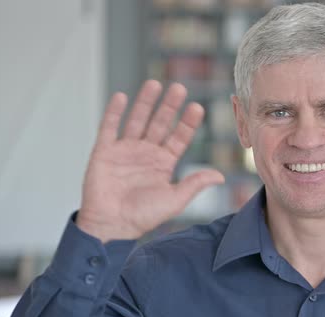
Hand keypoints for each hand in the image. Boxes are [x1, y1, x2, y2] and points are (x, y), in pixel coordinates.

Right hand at [77, 80, 223, 242]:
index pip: (179, 137)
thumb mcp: (174, 199)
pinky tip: (121, 97)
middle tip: (179, 88)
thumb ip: (194, 184)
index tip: (197, 107)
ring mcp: (125, 151)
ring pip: (137, 120)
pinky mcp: (104, 152)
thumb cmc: (143, 216)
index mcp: (164, 163)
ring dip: (145, 103)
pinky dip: (114, 112)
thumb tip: (220, 176)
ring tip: (155, 84)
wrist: (112, 226)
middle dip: (169, 106)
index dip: (187, 123)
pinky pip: (109, 128)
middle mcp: (146, 153)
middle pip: (160, 123)